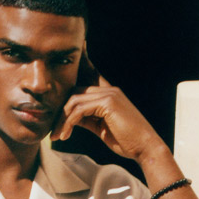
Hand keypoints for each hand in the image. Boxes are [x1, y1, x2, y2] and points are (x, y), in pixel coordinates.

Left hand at [52, 61, 167, 168]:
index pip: (90, 74)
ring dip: (62, 120)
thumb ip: (87, 119)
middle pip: (75, 90)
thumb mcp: (102, 128)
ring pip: (74, 100)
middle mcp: (109, 89)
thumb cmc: (126, 141)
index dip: (81, 62)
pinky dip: (69, 123)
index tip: (74, 50)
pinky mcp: (108, 103)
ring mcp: (109, 94)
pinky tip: (65, 136)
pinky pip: (79, 110)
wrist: (145, 148)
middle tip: (53, 132)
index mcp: (109, 93)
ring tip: (57, 136)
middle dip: (60, 111)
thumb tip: (70, 118)